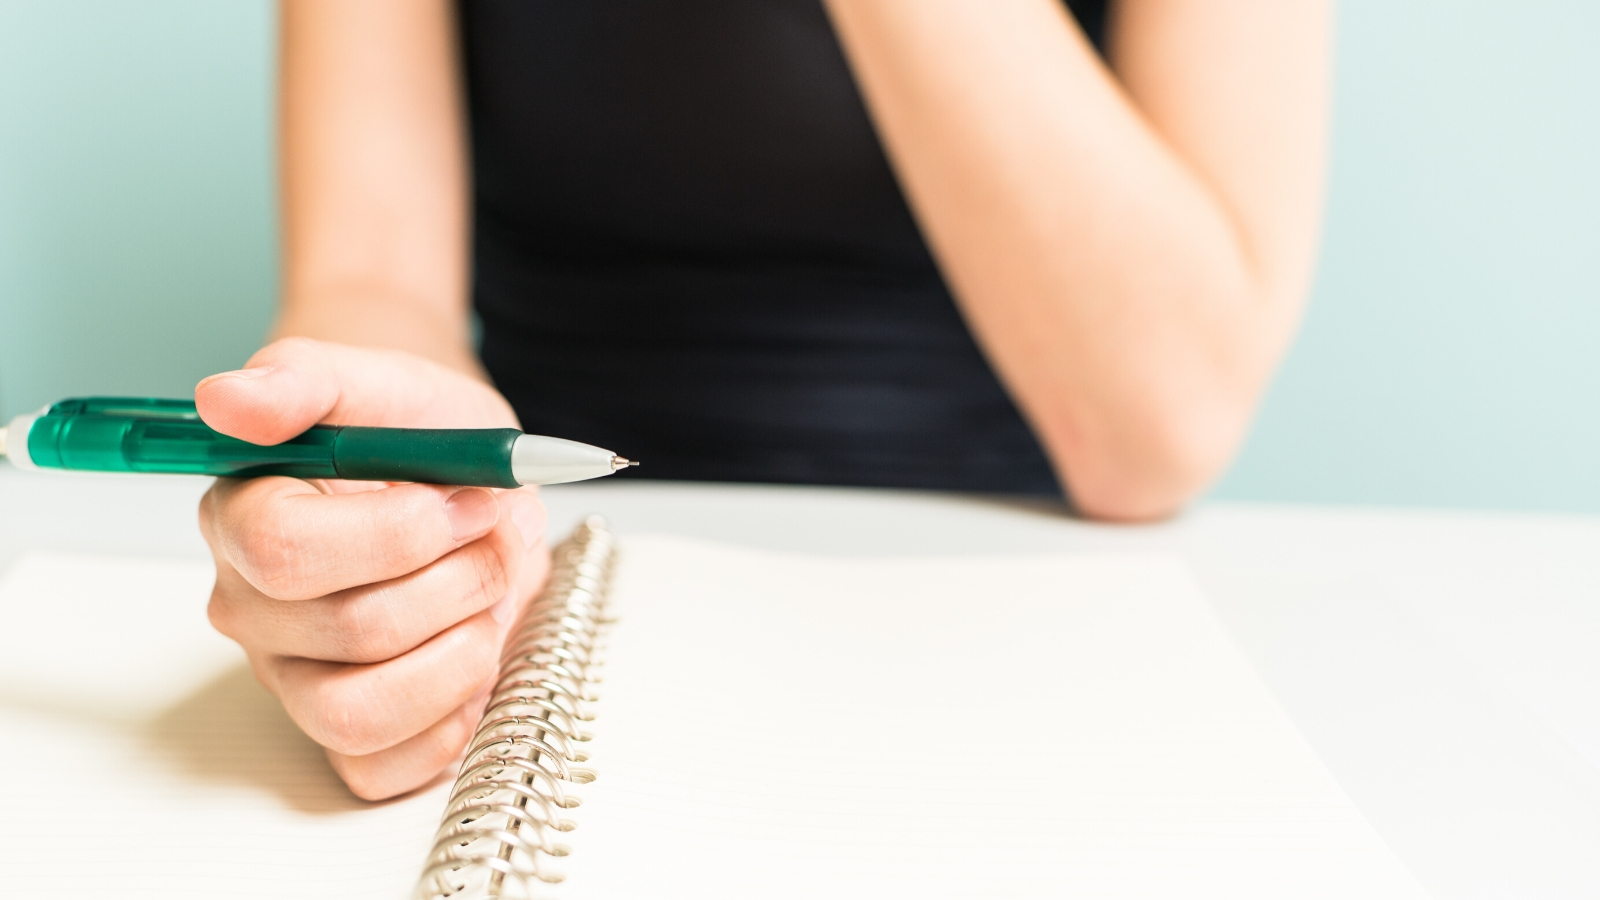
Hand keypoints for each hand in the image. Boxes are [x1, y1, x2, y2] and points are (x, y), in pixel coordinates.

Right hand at [195, 337, 548, 799]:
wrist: (465, 474)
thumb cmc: (413, 431)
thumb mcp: (379, 379)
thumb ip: (300, 380)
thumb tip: (226, 399)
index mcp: (241, 518)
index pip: (285, 548)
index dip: (400, 529)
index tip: (469, 496)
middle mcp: (254, 608)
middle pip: (351, 628)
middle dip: (458, 577)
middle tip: (490, 537)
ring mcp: (294, 678)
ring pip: (361, 711)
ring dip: (460, 651)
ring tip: (484, 597)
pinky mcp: (343, 733)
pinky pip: (382, 767)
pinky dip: (450, 717)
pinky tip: (470, 653)